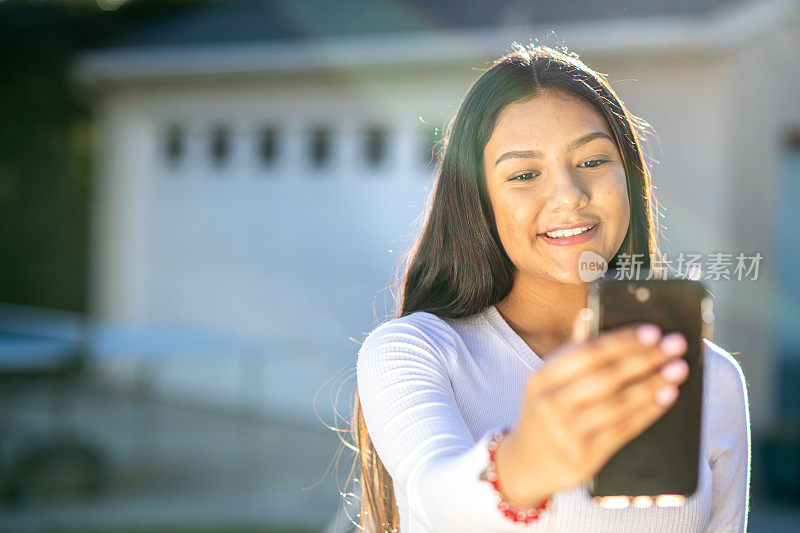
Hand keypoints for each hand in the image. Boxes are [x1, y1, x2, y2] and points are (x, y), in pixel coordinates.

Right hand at [493, 308, 688, 506]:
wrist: (528, 464)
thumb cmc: (543, 413)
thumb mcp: (547, 381)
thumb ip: (571, 349)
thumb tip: (587, 314)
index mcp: (541, 378)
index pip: (588, 353)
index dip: (623, 341)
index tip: (653, 331)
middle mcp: (551, 404)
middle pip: (607, 376)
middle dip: (646, 358)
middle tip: (675, 345)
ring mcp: (567, 432)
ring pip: (619, 404)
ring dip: (653, 384)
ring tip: (678, 369)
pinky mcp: (585, 456)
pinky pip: (624, 430)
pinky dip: (648, 411)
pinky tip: (666, 397)